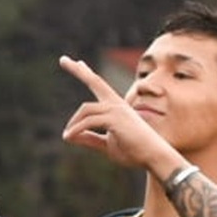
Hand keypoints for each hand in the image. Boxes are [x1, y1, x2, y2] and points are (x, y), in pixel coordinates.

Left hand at [58, 56, 189, 176]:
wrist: (153, 157)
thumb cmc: (134, 151)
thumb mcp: (107, 144)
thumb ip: (89, 139)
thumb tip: (69, 136)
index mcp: (115, 107)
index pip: (98, 85)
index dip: (86, 73)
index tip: (77, 62)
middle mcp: (117, 104)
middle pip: (95, 81)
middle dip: (78, 70)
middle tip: (63, 59)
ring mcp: (118, 109)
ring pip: (86, 110)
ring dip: (73, 124)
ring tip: (66, 136)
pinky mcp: (116, 119)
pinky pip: (88, 122)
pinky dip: (76, 130)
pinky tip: (68, 137)